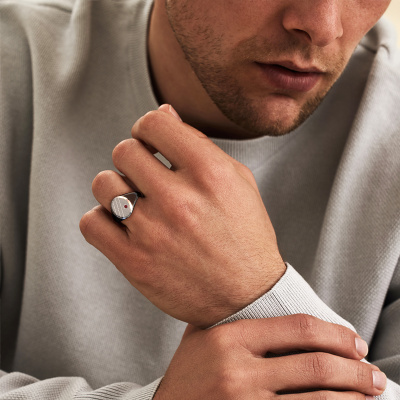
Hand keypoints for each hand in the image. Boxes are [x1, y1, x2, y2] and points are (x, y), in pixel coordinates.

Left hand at [80, 104, 285, 326]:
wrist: (245, 297)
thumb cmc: (244, 237)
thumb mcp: (238, 181)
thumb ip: (199, 143)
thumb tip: (164, 112)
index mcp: (209, 173)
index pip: (154, 123)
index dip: (148, 128)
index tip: (150, 142)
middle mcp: (179, 199)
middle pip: (124, 150)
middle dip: (133, 157)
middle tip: (146, 175)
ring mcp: (153, 231)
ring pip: (103, 183)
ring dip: (116, 187)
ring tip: (136, 201)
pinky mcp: (134, 261)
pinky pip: (91, 223)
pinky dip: (102, 219)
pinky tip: (122, 224)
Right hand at [155, 314, 386, 398]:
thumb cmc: (185, 375)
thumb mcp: (198, 336)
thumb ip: (227, 317)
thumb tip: (263, 300)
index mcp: (229, 339)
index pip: (297, 329)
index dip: (334, 333)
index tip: (354, 340)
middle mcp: (239, 372)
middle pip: (315, 367)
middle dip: (355, 370)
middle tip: (374, 373)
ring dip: (353, 398)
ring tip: (371, 393)